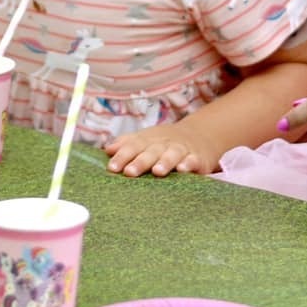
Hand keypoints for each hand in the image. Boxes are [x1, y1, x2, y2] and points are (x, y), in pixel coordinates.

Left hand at [105, 124, 220, 177]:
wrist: (199, 134)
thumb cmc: (164, 142)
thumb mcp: (145, 139)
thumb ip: (126, 144)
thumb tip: (108, 149)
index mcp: (148, 140)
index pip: (133, 146)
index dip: (122, 156)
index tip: (112, 168)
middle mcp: (163, 144)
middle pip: (151, 151)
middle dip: (140, 162)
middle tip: (129, 172)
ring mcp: (181, 150)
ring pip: (172, 155)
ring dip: (164, 162)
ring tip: (157, 171)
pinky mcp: (197, 158)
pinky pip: (193, 160)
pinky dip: (188, 163)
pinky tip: (183, 169)